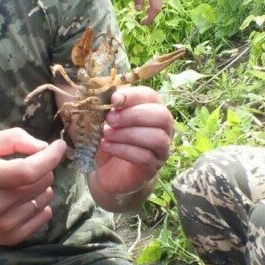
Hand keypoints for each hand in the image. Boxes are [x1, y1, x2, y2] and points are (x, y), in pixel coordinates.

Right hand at [0, 128, 67, 246]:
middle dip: (42, 168)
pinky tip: (25, 199)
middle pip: (42, 182)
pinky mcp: (11, 237)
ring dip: (41, 186)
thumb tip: (43, 147)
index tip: (59, 145)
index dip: (49, 157)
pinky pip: (44, 216)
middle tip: (28, 164)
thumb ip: (13, 139)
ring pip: (45, 198)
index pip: (28, 170)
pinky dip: (40, 204)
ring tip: (21, 183)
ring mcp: (5, 225)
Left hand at [91, 87, 173, 208]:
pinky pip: (145, 157)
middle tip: (110, 120)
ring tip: (106, 134)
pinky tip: (107, 147)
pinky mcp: (152, 167)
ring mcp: (161, 149)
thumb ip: (103, 105)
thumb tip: (102, 95)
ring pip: (156, 137)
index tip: (113, 99)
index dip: (133, 96)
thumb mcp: (101, 118)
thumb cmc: (107, 137)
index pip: (151, 96)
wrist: (104, 170)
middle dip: (133, 115)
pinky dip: (123, 150)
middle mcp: (163, 127)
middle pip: (161, 116)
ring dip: (127, 134)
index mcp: (152, 108)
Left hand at [132, 0, 163, 25]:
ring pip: (158, 5)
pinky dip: (153, 7)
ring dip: (152, 12)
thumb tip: (138, 10)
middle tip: (142, 23)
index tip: (142, 23)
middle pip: (158, 8)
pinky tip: (146, 9)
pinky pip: (158, 0)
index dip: (149, 18)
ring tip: (144, 18)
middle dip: (151, 17)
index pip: (154, 8)